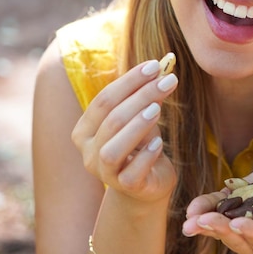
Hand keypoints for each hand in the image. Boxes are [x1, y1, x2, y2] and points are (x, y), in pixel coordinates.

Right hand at [71, 59, 177, 202]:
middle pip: (111, 119)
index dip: (129, 81)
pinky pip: (132, 172)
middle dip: (141, 96)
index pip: (103, 100)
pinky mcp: (125, 188)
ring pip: (112, 149)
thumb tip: (164, 67)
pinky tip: (158, 143)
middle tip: (168, 81)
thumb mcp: (141, 118)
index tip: (155, 65)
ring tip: (158, 109)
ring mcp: (104, 173)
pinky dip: (145, 155)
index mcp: (84, 130)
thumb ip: (146, 97)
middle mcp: (88, 152)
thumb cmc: (141, 145)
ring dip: (136, 126)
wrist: (149, 184)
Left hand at [183, 167, 252, 253]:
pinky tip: (192, 209)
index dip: (252, 234)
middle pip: (237, 239)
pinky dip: (203, 207)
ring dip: (204, 223)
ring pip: (220, 228)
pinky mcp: (230, 207)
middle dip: (221, 229)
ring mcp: (239, 225)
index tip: (239, 224)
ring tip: (192, 219)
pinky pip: (213, 208)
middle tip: (205, 221)